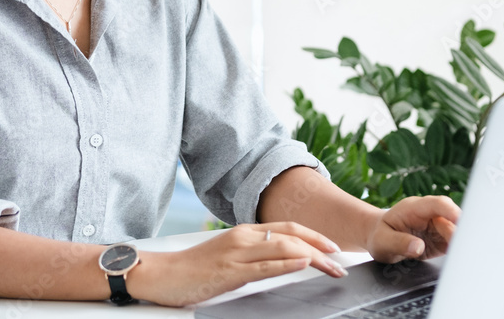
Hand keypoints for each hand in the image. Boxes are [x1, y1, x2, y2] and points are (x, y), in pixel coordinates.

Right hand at [126, 222, 346, 306]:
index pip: (288, 228)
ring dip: (314, 256)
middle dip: (321, 246)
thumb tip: (281, 261)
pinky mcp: (230, 270)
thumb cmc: (193, 269)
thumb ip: (254, 257)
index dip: (315, 235)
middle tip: (342, 260)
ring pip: (284, 246)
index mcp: (245, 232)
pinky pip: (265, 264)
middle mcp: (244, 237)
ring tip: (333, 267)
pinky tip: (304, 262)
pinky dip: (287, 261)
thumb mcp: (229, 258)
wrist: (161, 275)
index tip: (334, 248)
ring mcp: (237, 252)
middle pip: (292, 234)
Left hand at [365, 196, 459, 263]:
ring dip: (460, 242)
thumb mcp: (382, 240)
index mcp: (414, 208)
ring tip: (458, 256)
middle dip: (458, 232)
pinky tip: (459, 258)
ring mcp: (436, 227)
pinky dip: (458, 250)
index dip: (450, 211)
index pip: (437, 204)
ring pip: (456, 231)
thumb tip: (418, 247)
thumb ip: (398, 242)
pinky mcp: (440, 240)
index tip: (459, 221)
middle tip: (458, 247)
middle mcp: (429, 215)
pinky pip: (454, 243)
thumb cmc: (379, 235)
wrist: (378, 238)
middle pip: (452, 219)